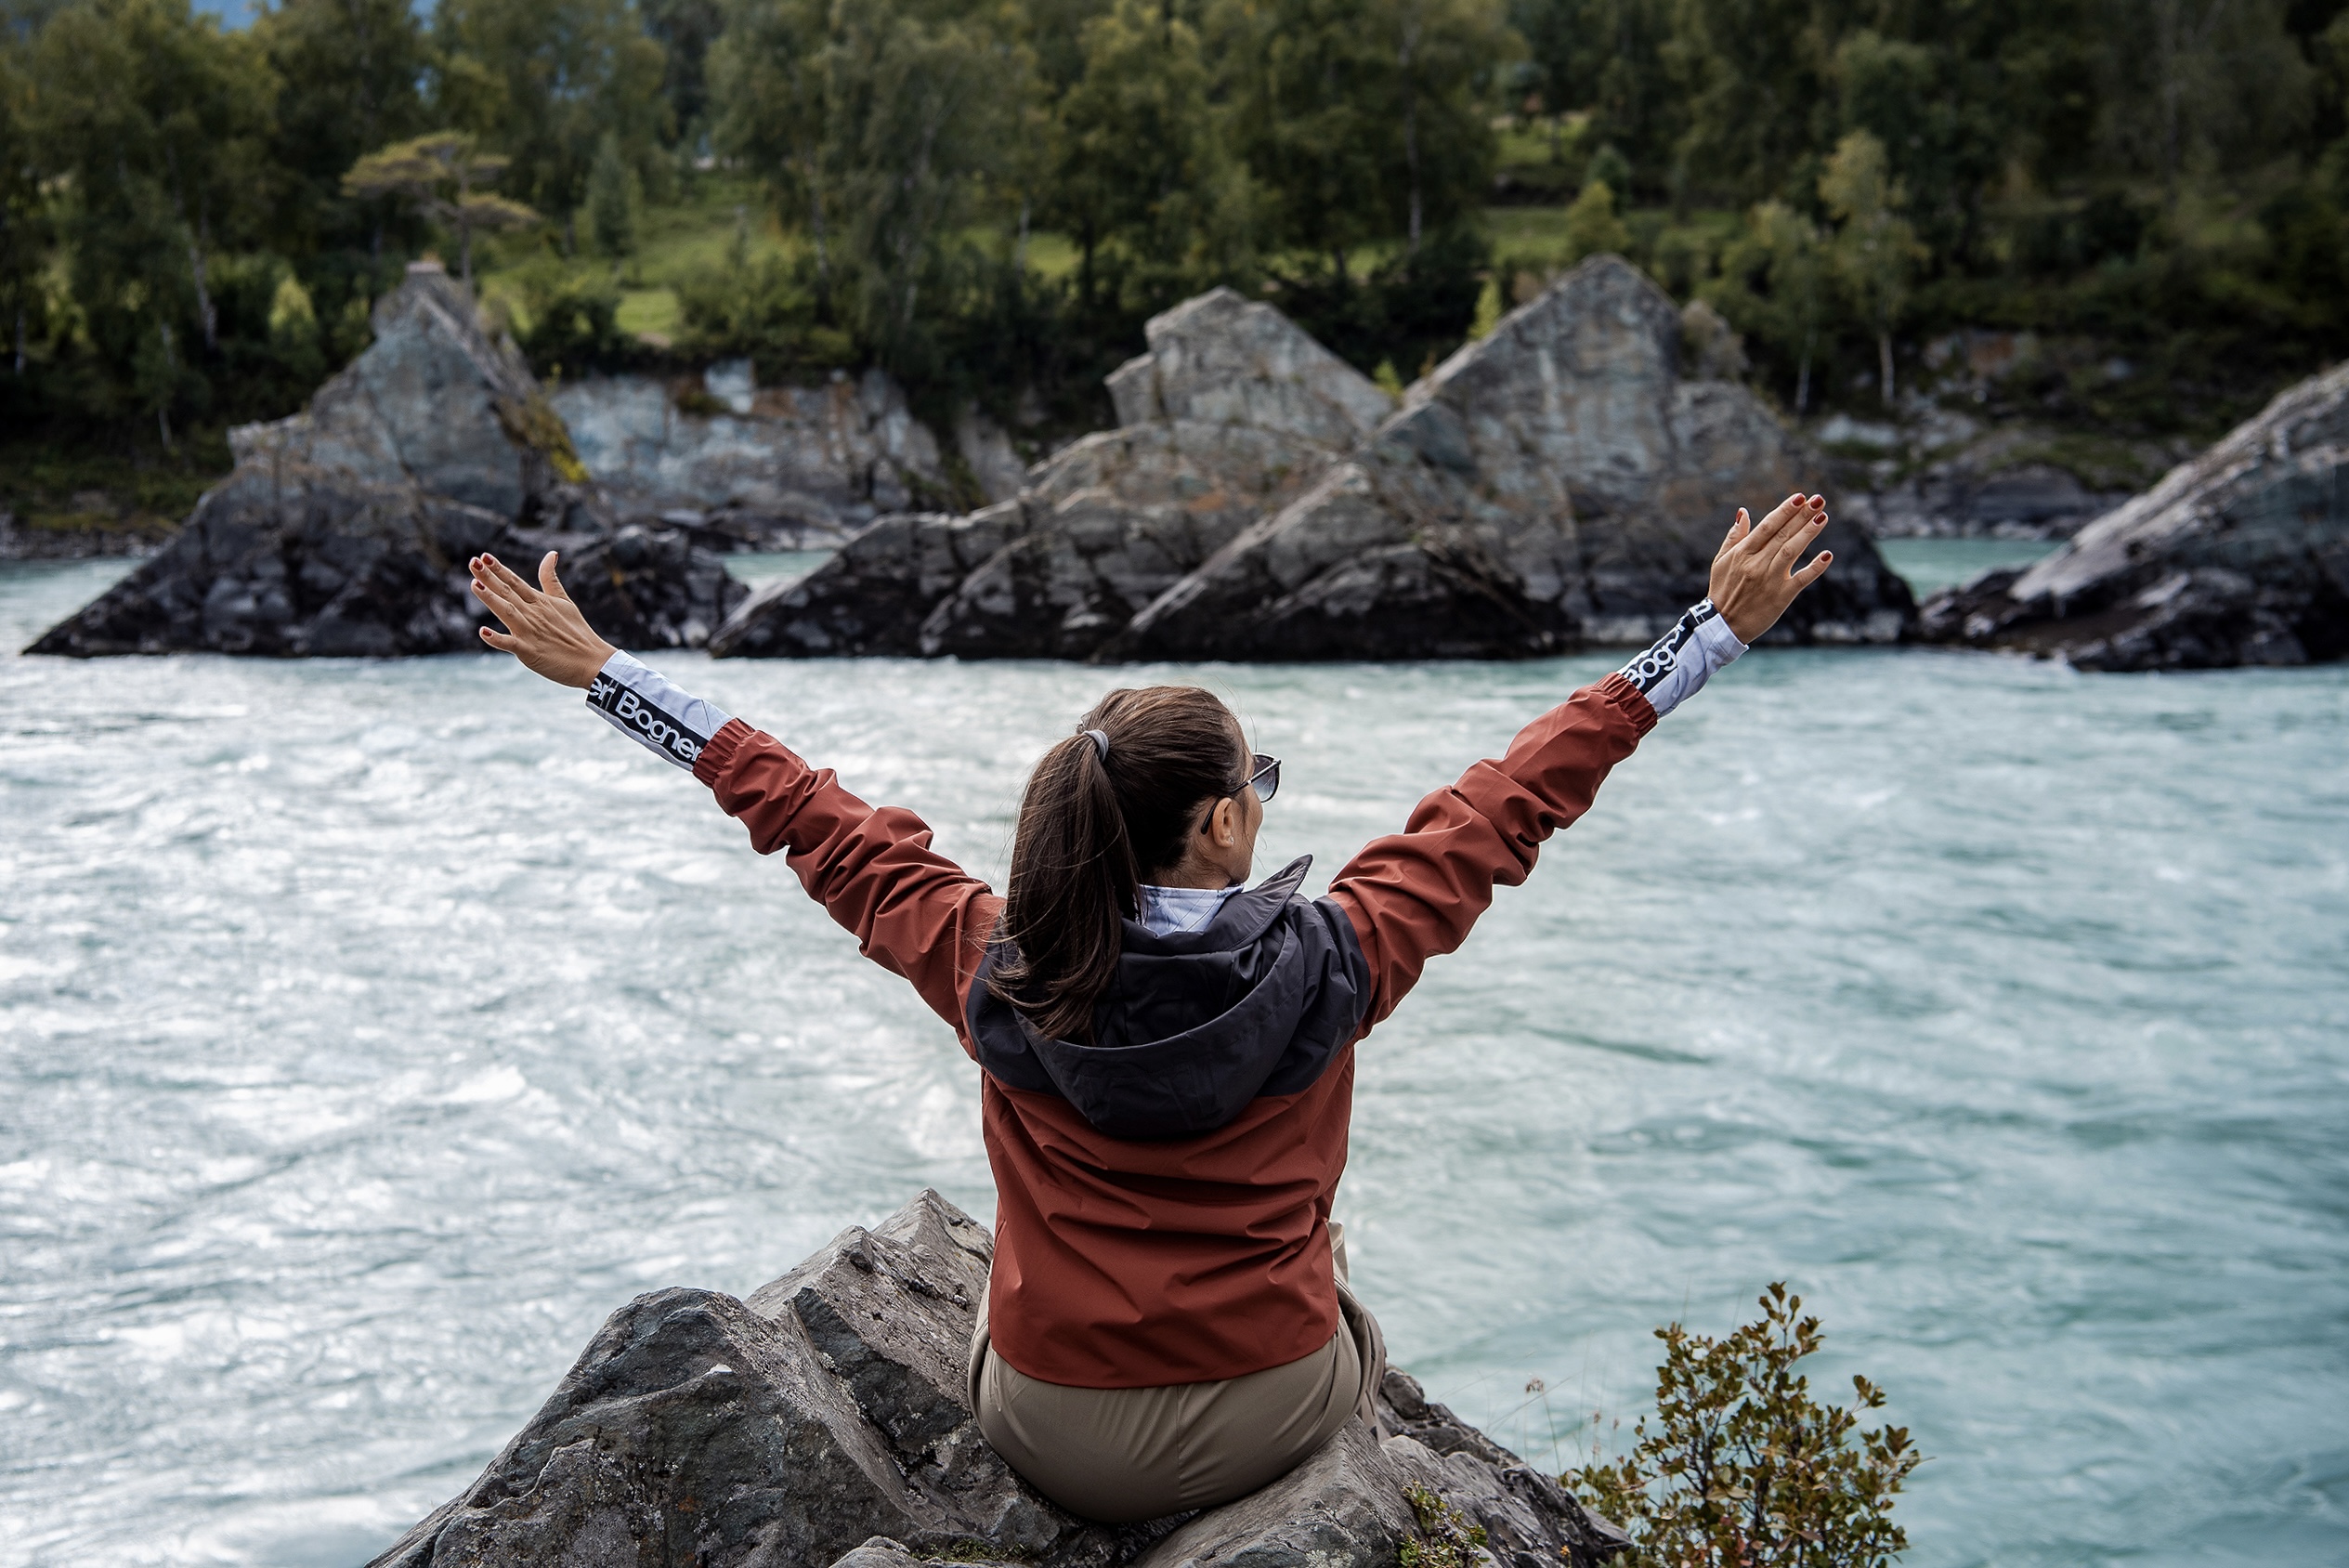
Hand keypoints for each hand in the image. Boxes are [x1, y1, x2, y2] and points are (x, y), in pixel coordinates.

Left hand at [469, 551, 616, 688]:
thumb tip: (551, 553)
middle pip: (508, 593)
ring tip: (474, 585)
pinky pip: (510, 644)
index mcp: (540, 602)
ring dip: (490, 599)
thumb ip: (551, 579)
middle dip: (489, 577)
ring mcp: (531, 632)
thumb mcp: (565, 601)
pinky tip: (483, 632)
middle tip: (473, 562)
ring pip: (507, 612)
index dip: (499, 569)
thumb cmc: (578, 632)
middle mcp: (534, 614)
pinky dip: (497, 639)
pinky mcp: (529, 652)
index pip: (515, 582)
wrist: (593, 661)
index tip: (484, 556)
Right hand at [1707, 492, 1834, 643]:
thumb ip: (1734, 536)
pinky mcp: (1781, 597)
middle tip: (1819, 500)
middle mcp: (1756, 564)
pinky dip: (1815, 568)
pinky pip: (1801, 579)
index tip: (1800, 497)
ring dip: (1808, 533)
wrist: (1722, 626)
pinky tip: (1827, 555)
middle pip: (1783, 535)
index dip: (1785, 511)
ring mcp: (1769, 580)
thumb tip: (1743, 511)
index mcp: (1742, 554)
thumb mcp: (1720, 562)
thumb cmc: (1722, 591)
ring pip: (1792, 551)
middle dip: (1802, 516)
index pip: (1767, 527)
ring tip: (1823, 517)